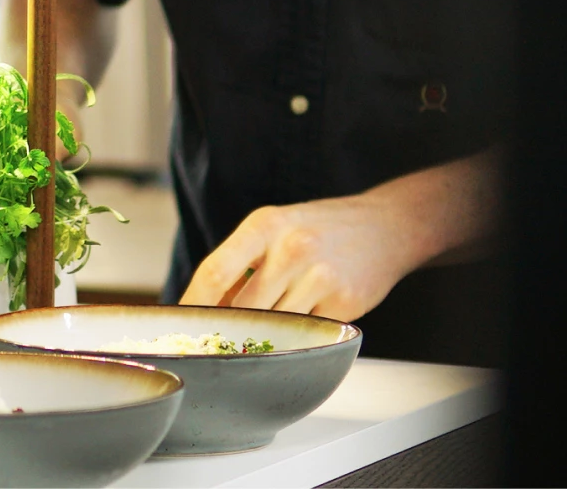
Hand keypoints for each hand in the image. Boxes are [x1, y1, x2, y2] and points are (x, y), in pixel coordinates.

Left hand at [176, 193, 420, 320]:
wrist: (386, 227)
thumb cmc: (318, 229)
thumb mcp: (275, 228)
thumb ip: (241, 263)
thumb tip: (203, 306)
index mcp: (265, 225)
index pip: (216, 271)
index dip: (194, 303)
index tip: (180, 323)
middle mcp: (292, 248)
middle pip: (243, 307)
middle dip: (227, 329)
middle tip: (215, 342)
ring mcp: (321, 276)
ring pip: (274, 325)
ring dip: (263, 336)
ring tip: (259, 336)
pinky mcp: (345, 303)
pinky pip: (306, 333)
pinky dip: (297, 335)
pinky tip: (301, 324)